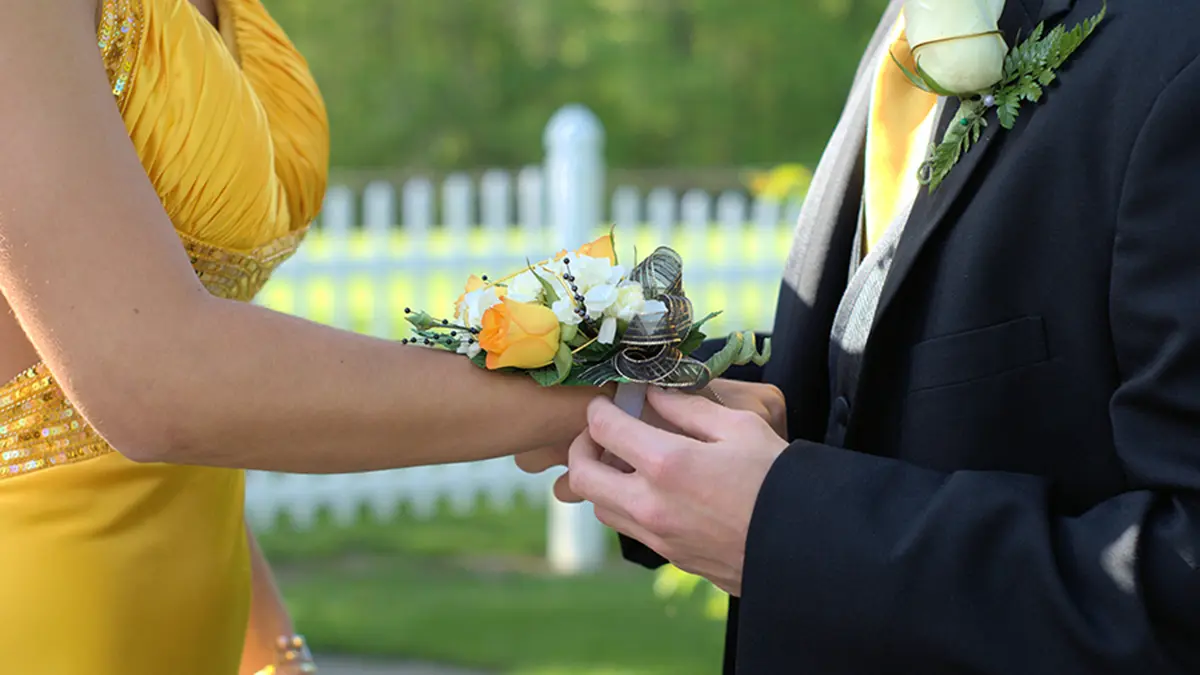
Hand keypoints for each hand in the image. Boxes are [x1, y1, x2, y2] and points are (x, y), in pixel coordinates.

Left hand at [566, 387, 788, 595]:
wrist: (806, 545)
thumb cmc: (778, 479)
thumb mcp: (740, 427)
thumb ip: (689, 408)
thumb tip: (654, 394)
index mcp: (666, 465)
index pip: (604, 429)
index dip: (599, 408)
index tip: (608, 400)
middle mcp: (650, 505)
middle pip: (582, 475)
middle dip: (581, 446)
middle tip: (601, 432)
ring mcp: (658, 536)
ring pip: (600, 507)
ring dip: (601, 480)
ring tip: (626, 461)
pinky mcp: (671, 556)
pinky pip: (630, 528)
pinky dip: (626, 505)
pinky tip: (653, 489)